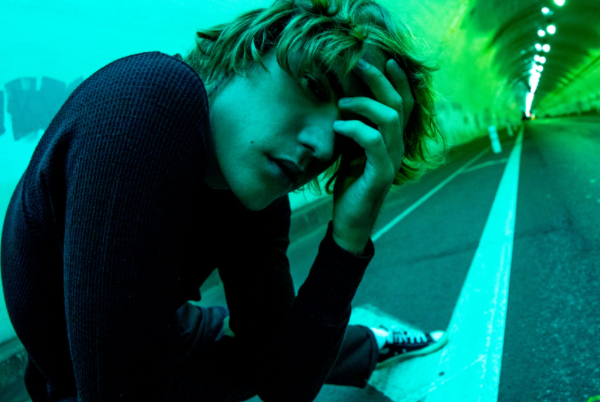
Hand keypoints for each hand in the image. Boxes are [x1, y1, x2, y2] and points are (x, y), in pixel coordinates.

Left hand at [331, 58, 413, 249]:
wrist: (351, 221)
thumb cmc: (351, 185)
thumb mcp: (354, 151)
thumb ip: (358, 129)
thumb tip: (346, 101)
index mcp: (394, 141)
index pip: (405, 104)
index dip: (399, 81)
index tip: (385, 60)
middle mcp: (398, 147)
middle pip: (399, 104)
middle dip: (381, 81)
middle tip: (360, 65)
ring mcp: (391, 161)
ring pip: (389, 119)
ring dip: (364, 104)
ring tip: (342, 103)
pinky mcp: (380, 174)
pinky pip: (373, 142)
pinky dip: (355, 129)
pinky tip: (339, 126)